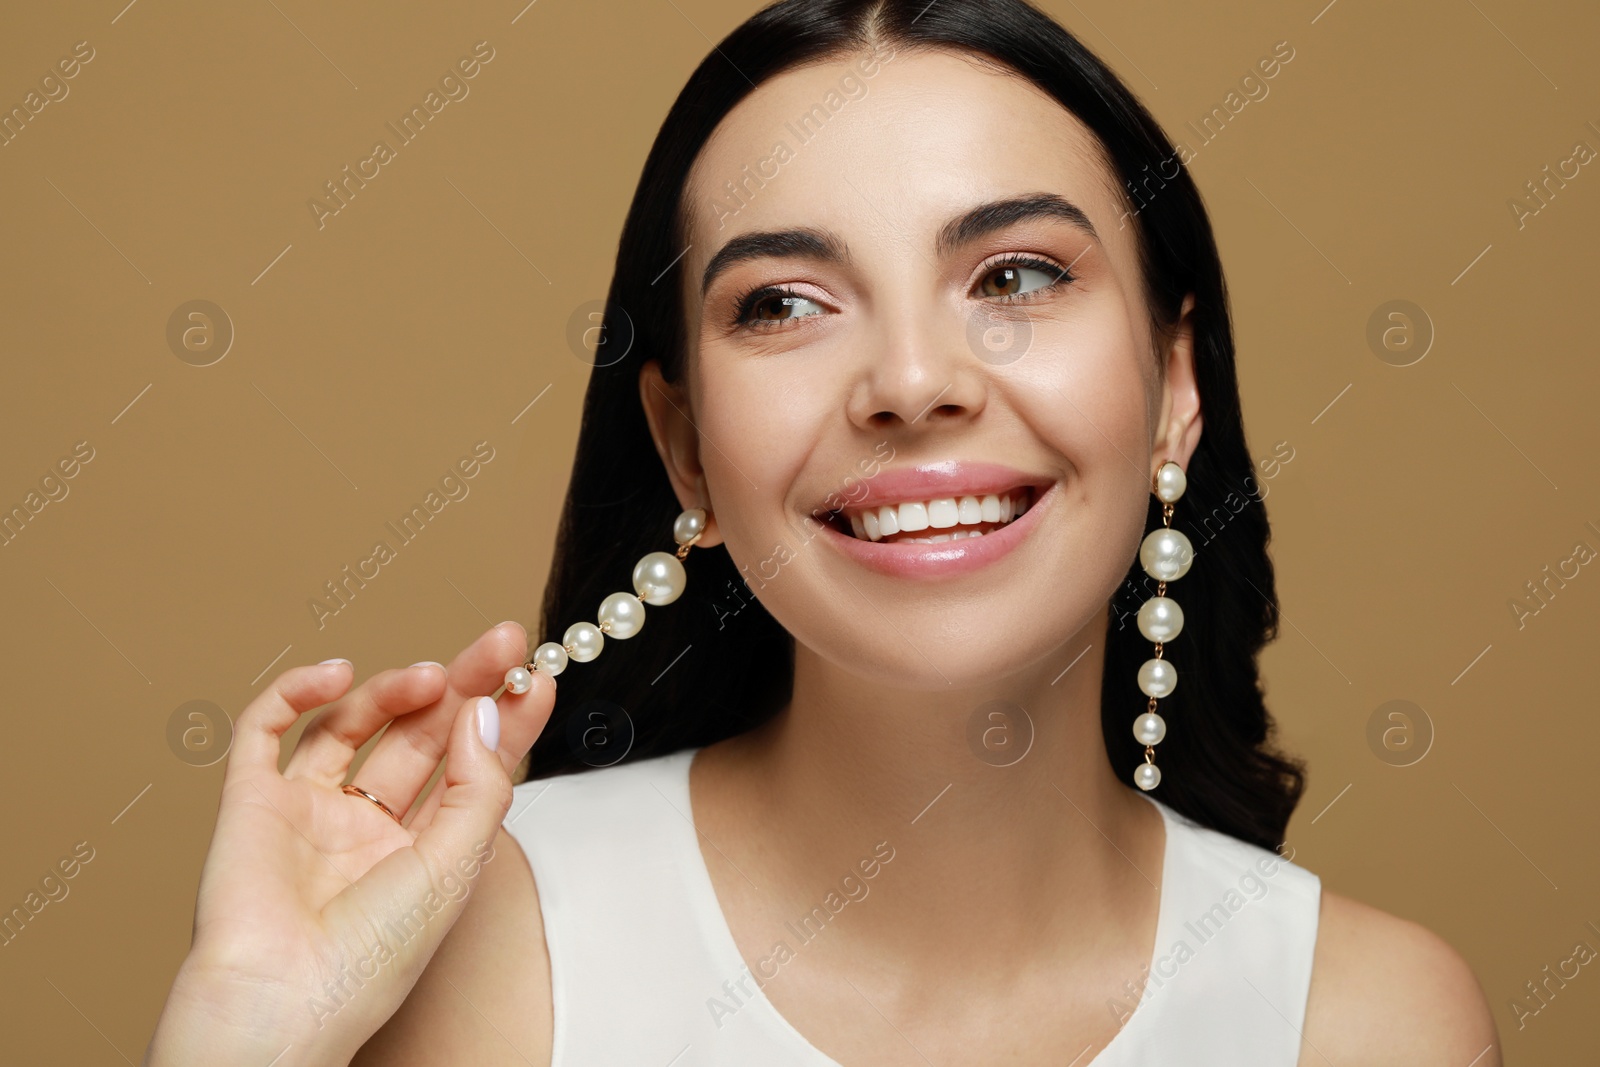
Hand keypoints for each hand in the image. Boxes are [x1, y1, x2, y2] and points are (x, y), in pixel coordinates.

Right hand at [144, 622, 554, 1066]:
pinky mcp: (251, 801)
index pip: (469, 767)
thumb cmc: (369, 959)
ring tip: (430, 676)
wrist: (280, 1001)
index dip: (502, 720)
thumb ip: (477, 785)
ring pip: (352, 724)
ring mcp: (309, 811)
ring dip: (394, 689)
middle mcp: (367, 827)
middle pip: (420, 735)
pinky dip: (297, 692)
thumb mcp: (453, 868)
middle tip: (500, 645)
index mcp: (421, 852)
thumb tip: (484, 709)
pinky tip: (338, 675)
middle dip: (462, 685)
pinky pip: (267, 730)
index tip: (535, 676)